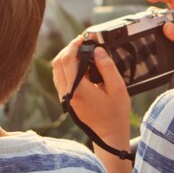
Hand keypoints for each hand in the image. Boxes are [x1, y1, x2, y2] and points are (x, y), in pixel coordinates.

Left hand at [52, 36, 132, 153]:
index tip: (83, 38)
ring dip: (66, 57)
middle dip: (69, 49)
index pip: (68, 60)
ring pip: (56, 70)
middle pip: (58, 63)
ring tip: (81, 51)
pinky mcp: (66, 100)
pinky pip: (59, 78)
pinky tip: (79, 65)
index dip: (74, 45)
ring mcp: (65, 97)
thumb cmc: (116, 113)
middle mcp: (67, 93)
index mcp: (79, 90)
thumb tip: (97, 50)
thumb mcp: (117, 87)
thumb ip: (107, 67)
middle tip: (82, 43)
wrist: (109, 134)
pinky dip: (66, 67)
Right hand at [146, 0, 173, 64]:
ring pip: (154, 23)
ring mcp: (168, 34)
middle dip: (150, 11)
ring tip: (142, 29)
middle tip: (143, 18)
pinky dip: (145, 35)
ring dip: (146, 23)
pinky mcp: (162, 45)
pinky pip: (151, 36)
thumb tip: (166, 26)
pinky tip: (142, 40)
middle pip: (160, 10)